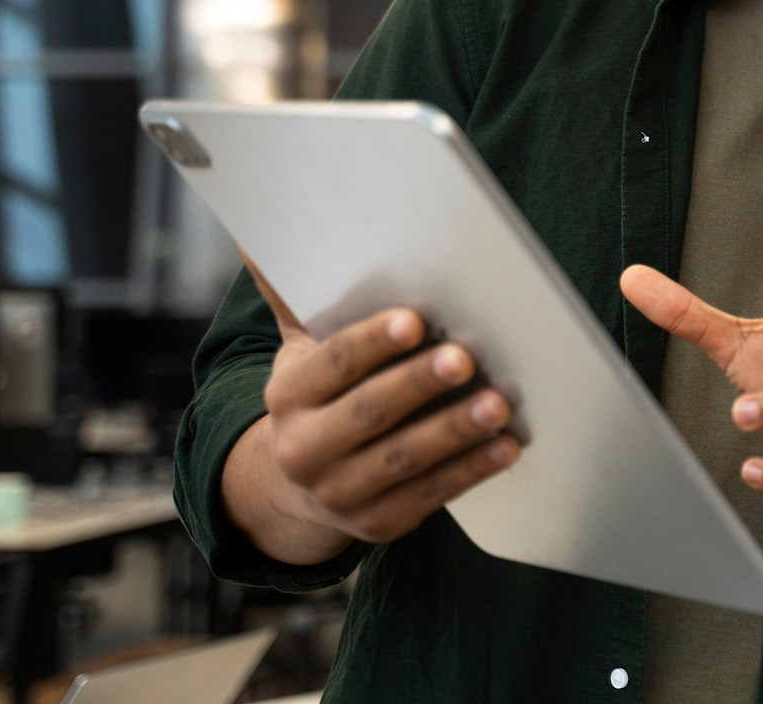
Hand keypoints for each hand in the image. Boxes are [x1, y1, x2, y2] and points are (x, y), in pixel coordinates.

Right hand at [242, 258, 520, 550]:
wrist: (301, 486)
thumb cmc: (322, 395)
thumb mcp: (304, 348)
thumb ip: (295, 296)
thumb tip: (256, 239)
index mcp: (287, 395)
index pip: (333, 364)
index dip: (373, 342)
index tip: (416, 320)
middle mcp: (303, 448)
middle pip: (369, 412)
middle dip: (419, 384)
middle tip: (467, 359)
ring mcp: (339, 493)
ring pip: (403, 460)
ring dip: (454, 432)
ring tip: (499, 405)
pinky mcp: (378, 524)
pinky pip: (429, 496)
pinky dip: (470, 471)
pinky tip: (506, 447)